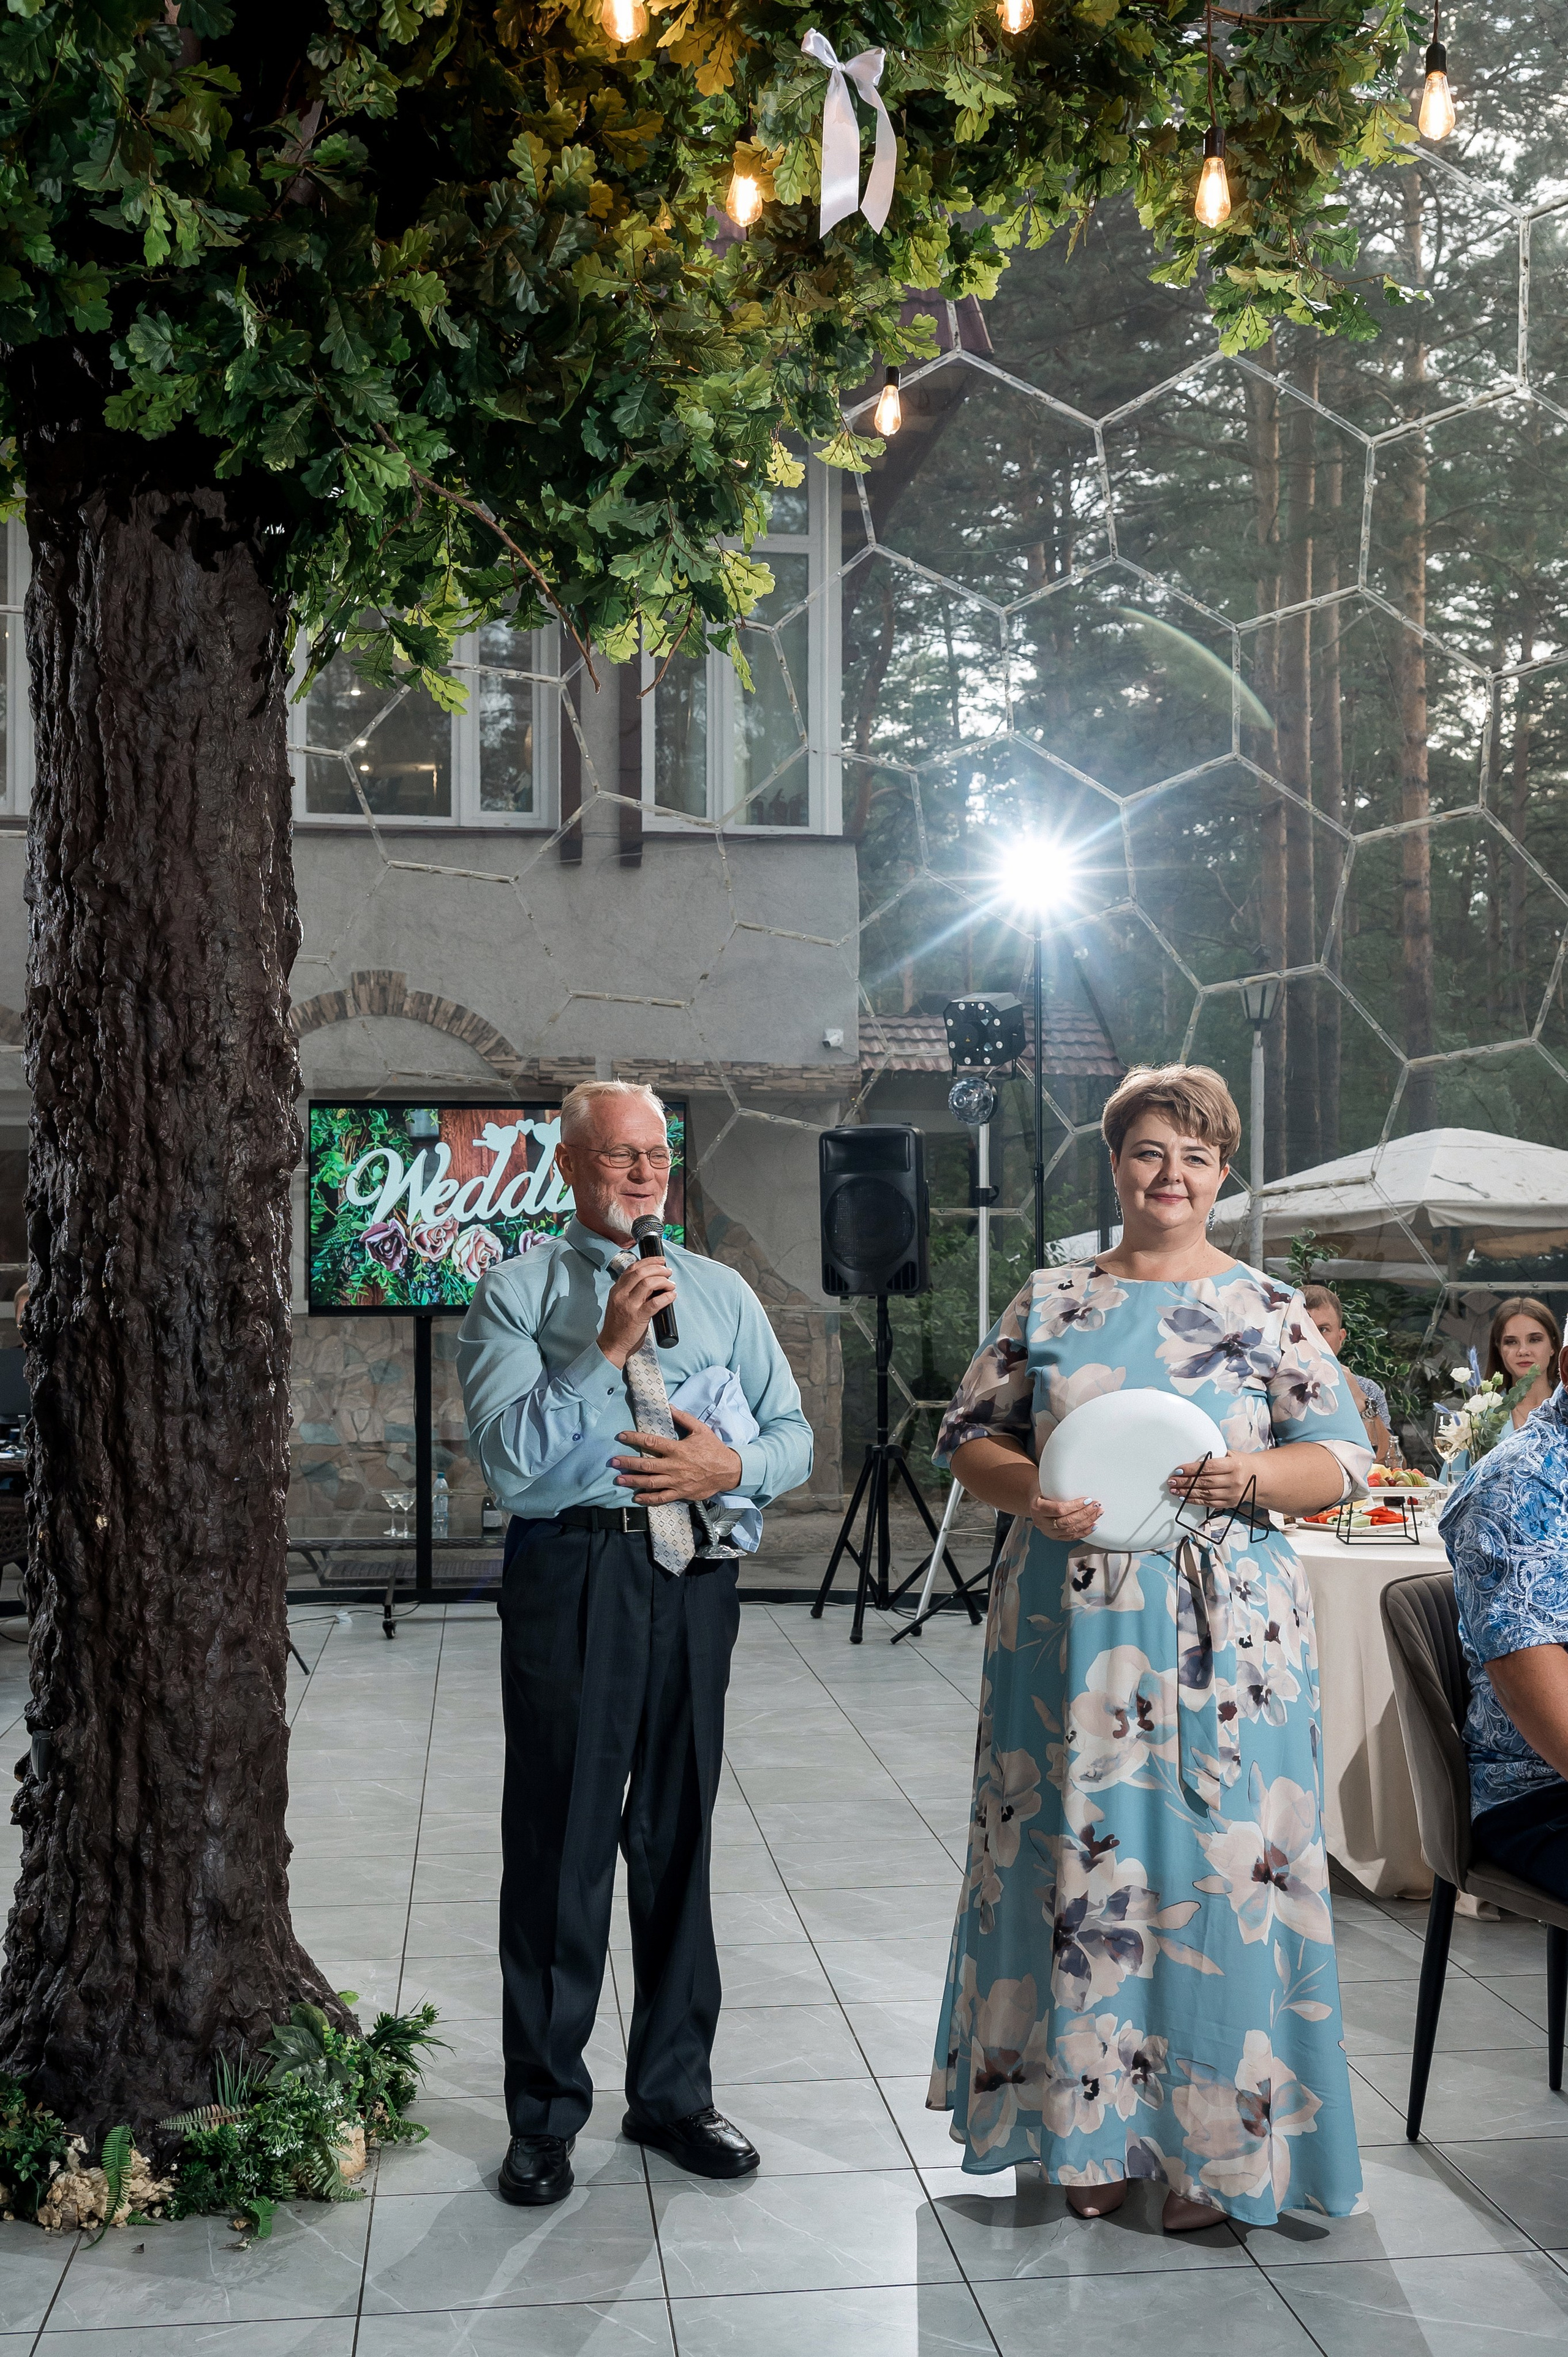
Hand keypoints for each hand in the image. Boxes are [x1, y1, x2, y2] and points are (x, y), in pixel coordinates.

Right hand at [597, 1255, 675, 1367]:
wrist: (612, 1345)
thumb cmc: (619, 1325)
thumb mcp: (621, 1303)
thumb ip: (632, 1291)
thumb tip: (654, 1281)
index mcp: (617, 1290)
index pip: (633, 1268)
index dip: (649, 1261)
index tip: (660, 1261)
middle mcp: (621, 1295)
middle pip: (641, 1272)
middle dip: (658, 1269)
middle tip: (668, 1272)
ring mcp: (629, 1306)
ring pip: (648, 1283)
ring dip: (663, 1281)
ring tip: (671, 1284)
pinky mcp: (638, 1317)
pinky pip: (655, 1303)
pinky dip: (666, 1297)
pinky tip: (672, 1296)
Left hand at [612, 1409, 743, 1505]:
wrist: (729, 1471)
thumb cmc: (714, 1449)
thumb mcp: (700, 1429)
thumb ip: (683, 1418)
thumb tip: (669, 1406)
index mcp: (678, 1449)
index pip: (651, 1442)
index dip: (634, 1438)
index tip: (621, 1436)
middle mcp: (675, 1466)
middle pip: (646, 1465)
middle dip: (627, 1463)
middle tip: (613, 1462)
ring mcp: (677, 1481)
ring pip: (650, 1482)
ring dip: (633, 1481)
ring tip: (619, 1479)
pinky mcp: (681, 1493)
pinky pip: (662, 1498)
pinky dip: (648, 1499)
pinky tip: (637, 1498)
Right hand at [1029, 1491, 1101, 1543]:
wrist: (1034, 1501)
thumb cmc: (1042, 1490)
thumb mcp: (1045, 1485)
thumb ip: (1058, 1486)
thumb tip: (1080, 1480)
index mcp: (1038, 1508)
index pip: (1059, 1509)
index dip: (1075, 1506)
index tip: (1087, 1500)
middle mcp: (1041, 1522)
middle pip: (1067, 1521)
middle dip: (1085, 1514)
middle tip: (1096, 1506)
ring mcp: (1048, 1532)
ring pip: (1071, 1530)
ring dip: (1087, 1522)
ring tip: (1097, 1513)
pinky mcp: (1055, 1537)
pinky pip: (1071, 1537)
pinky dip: (1084, 1532)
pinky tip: (1093, 1526)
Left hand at [1168, 1453, 1255, 1510]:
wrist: (1257, 1477)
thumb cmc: (1240, 1463)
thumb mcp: (1230, 1455)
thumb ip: (1213, 1457)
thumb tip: (1191, 1462)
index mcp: (1234, 1465)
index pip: (1208, 1467)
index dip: (1191, 1469)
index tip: (1178, 1470)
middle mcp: (1235, 1480)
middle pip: (1205, 1482)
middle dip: (1185, 1482)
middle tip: (1172, 1481)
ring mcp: (1233, 1494)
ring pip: (1206, 1494)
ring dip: (1187, 1493)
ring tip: (1174, 1490)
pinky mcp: (1230, 1503)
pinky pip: (1210, 1503)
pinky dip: (1195, 1501)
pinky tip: (1185, 1498)